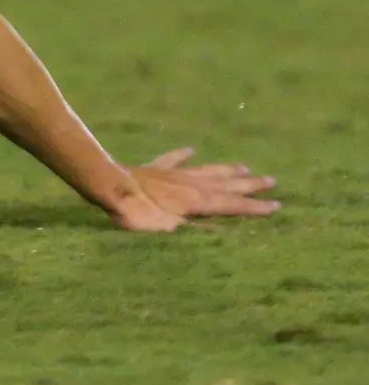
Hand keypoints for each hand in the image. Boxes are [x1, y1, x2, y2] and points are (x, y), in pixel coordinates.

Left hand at [109, 148, 280, 231]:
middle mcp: (189, 184)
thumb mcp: (163, 228)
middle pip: (225, 184)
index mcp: (194, 201)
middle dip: (249, 185)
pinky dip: (182, 155)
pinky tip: (190, 149)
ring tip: (244, 167)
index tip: (277, 206)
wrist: (107, 185)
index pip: (231, 205)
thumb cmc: (133, 213)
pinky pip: (172, 160)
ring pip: (205, 170)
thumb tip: (206, 234)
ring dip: (225, 170)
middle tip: (273, 180)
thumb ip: (185, 229)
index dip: (254, 207)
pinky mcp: (155, 169)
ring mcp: (172, 174)